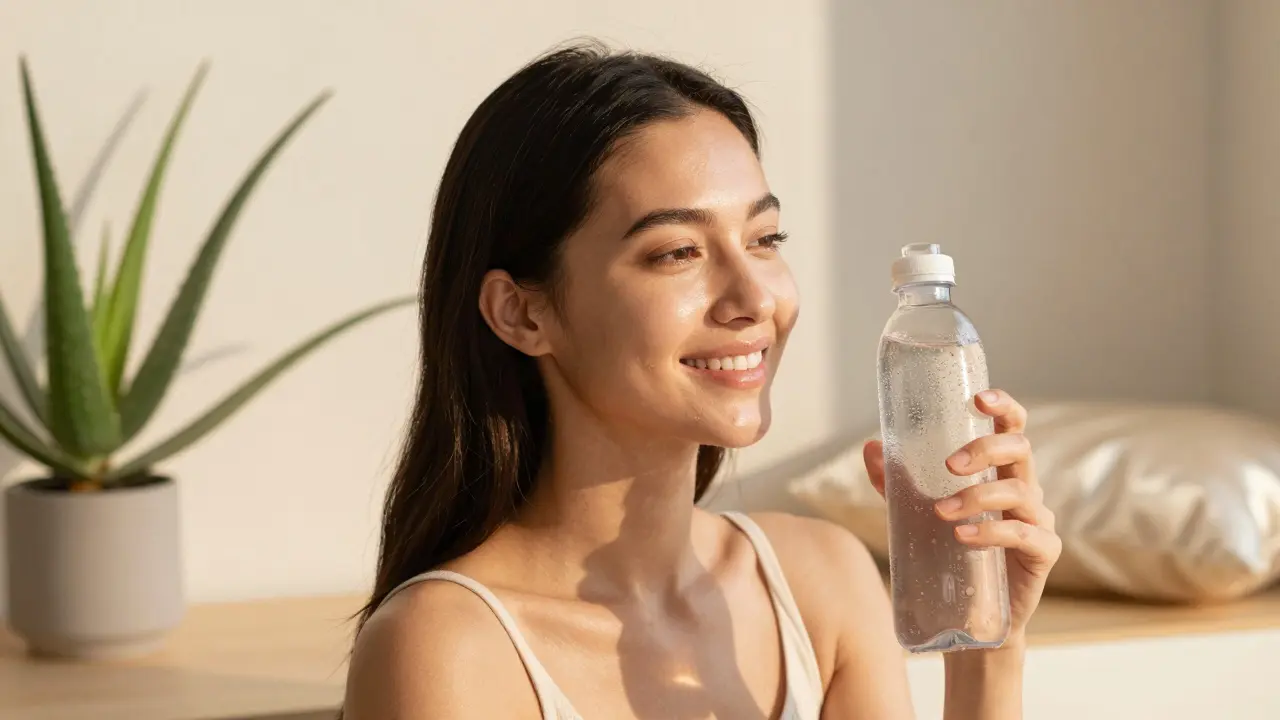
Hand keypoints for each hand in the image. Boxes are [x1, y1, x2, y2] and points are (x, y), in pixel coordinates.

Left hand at [862, 389, 1061, 642]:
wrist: (970, 615)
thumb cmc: (948, 553)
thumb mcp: (915, 513)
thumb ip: (896, 483)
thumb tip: (870, 447)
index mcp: (999, 471)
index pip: (1011, 427)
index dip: (1003, 406)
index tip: (978, 398)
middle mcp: (1024, 489)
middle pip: (1020, 450)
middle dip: (986, 449)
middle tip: (950, 465)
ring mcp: (1038, 520)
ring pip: (1020, 492)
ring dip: (978, 497)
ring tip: (943, 513)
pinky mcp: (1043, 553)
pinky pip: (1025, 533)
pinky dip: (993, 530)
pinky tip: (964, 536)